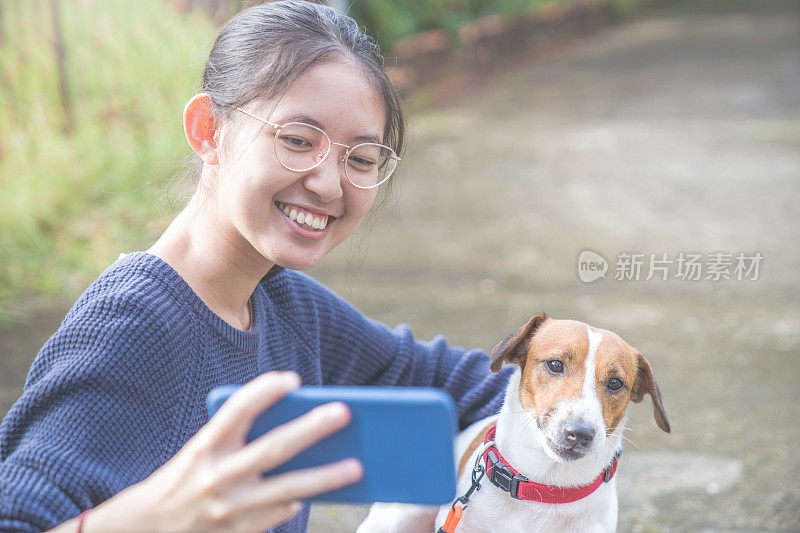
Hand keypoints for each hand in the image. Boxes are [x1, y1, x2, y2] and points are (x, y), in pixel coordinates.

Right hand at [84, 371, 361, 532]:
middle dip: (312, 429)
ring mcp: (229, 508)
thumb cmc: (184, 479)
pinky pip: (278, 515)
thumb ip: (238, 439)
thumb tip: (294, 429)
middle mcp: (217, 475)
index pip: (238, 409)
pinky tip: (314, 493)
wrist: (145, 528)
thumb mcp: (201, 452)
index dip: (266, 390)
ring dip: (325, 477)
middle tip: (344, 411)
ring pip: (288, 489)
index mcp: (205, 446)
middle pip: (274, 448)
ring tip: (357, 466)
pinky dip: (297, 502)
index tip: (293, 379)